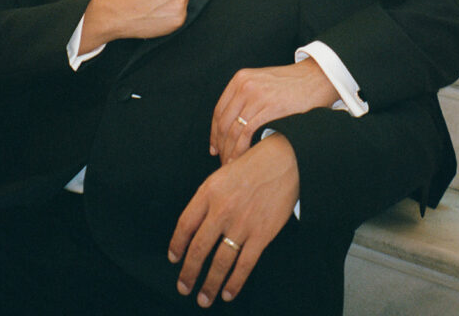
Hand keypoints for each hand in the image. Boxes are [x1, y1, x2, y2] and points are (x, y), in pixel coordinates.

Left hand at [168, 135, 298, 307]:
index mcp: (209, 192)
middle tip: (183, 287)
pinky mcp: (261, 234)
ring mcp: (242, 223)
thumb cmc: (252, 166)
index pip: (185, 224)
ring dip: (209, 284)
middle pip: (199, 248)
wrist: (284, 160)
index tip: (174, 259)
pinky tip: (228, 293)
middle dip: (189, 272)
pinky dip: (234, 282)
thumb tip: (195, 227)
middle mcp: (222, 209)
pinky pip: (244, 264)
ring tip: (204, 298)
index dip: (177, 245)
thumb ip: (208, 199)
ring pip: (220, 261)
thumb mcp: (222, 174)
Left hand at [210, 58, 337, 162]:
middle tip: (223, 161)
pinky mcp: (269, 108)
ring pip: (232, 130)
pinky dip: (240, 150)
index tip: (215, 148)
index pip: (219, 111)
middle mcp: (245, 85)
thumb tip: (232, 124)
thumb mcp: (262, 83)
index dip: (214, 133)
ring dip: (229, 151)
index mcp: (241, 79)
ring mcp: (256, 96)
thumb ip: (246, 97)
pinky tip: (241, 160)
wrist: (316, 78)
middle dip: (221, 146)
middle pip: (223, 122)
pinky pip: (246, 133)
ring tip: (231, 165)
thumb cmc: (291, 85)